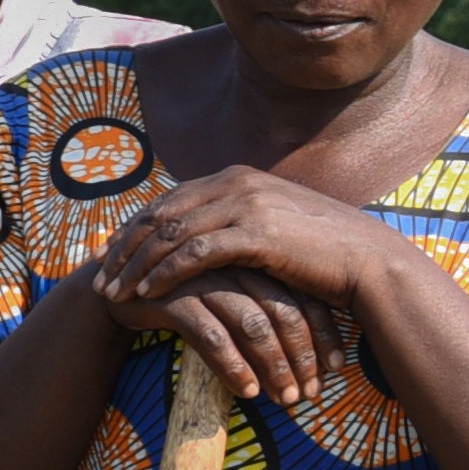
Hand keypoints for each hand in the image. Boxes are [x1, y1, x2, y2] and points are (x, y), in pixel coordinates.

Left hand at [78, 168, 382, 405]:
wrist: (369, 262)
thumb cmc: (320, 252)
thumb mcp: (271, 226)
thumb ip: (235, 222)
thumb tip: (201, 239)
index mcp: (235, 176)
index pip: (167, 201)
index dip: (133, 229)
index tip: (108, 255)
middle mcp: (236, 181)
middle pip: (159, 214)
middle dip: (124, 247)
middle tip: (99, 276)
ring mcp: (246, 204)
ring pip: (170, 233)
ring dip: (136, 264)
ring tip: (115, 292)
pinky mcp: (256, 233)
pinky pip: (195, 254)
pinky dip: (165, 273)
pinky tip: (148, 293)